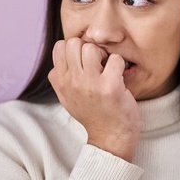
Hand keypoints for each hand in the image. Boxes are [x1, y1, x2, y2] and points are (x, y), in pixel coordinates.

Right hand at [47, 37, 140, 160]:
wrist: (110, 137)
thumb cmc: (92, 113)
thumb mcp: (67, 97)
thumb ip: (61, 76)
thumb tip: (63, 53)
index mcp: (60, 82)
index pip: (60, 46)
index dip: (75, 48)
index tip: (84, 62)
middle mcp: (71, 82)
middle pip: (74, 42)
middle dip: (88, 48)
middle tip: (97, 64)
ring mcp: (90, 84)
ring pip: (91, 47)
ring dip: (103, 55)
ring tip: (107, 69)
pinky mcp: (110, 87)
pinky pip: (115, 59)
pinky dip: (120, 65)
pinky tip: (118, 77)